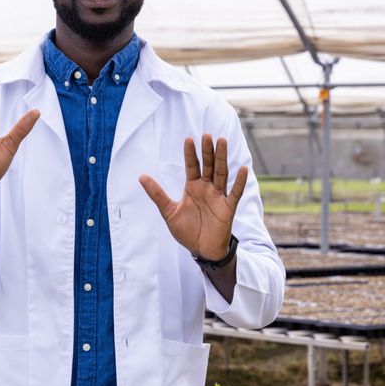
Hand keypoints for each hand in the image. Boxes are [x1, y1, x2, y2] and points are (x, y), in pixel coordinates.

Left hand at [140, 135, 247, 260]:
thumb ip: (157, 194)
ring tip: (222, 142)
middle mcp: (207, 188)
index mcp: (193, 187)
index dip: (190, 154)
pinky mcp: (228, 208)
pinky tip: (243, 169)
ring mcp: (219, 196)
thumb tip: (141, 177)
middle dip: (207, 151)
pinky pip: (235, 193)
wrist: (201, 250)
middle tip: (207, 135)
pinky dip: (240, 182)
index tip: (188, 139)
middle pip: (208, 166)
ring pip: (221, 173)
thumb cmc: (187, 231)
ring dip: (222, 159)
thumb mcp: (169, 211)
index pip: (192, 166)